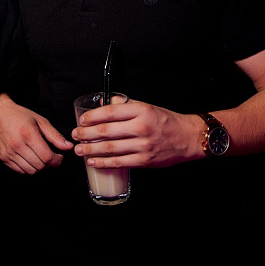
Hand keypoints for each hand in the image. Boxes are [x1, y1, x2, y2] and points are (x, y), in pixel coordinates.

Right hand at [0, 93, 72, 173]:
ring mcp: (9, 153)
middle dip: (49, 164)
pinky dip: (28, 168)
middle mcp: (17, 144)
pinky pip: (20, 171)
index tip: (59, 157)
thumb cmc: (20, 116)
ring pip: (31, 171)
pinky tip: (30, 158)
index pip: (47, 157)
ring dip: (39, 167)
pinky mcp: (4, 158)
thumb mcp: (41, 121)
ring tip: (40, 158)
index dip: (57, 160)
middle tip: (50, 157)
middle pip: (40, 166)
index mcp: (28, 133)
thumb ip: (55, 136)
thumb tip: (68, 147)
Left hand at [72, 100, 202, 168]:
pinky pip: (119, 162)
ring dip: (91, 149)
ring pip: (110, 148)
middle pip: (106, 131)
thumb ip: (125, 104)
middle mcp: (141, 127)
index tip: (82, 120)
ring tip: (79, 150)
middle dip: (86, 134)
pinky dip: (104, 162)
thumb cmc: (167, 121)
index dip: (92, 117)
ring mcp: (143, 145)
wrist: (188, 138)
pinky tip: (93, 161)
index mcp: (141, 110)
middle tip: (75, 135)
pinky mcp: (145, 160)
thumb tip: (104, 103)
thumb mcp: (147, 106)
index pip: (110, 112)